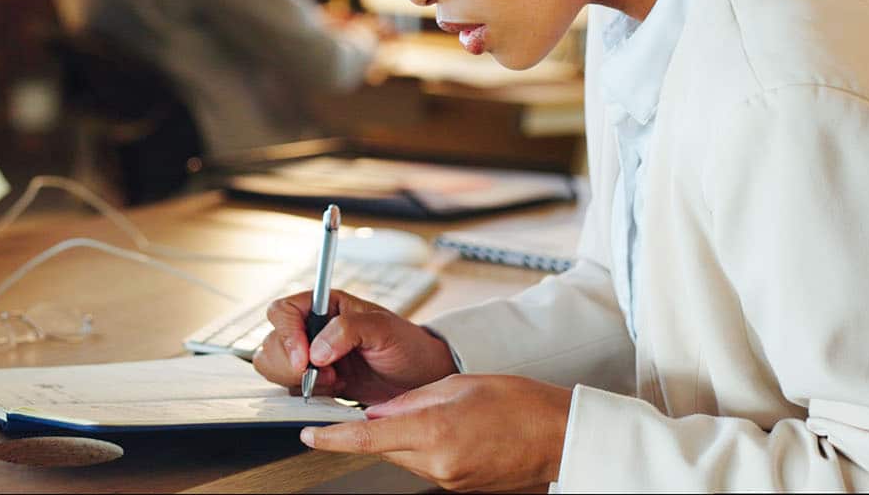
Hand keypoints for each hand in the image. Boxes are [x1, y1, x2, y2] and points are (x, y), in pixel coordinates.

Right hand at [251, 289, 456, 404]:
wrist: (421, 378)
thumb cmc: (407, 344)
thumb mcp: (383, 329)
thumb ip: (347, 330)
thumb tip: (315, 350)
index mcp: (325, 305)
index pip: (284, 311)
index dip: (287, 334)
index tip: (305, 358)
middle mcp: (313, 328)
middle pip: (272, 342)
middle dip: (291, 364)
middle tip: (324, 375)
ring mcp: (312, 357)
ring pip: (275, 367)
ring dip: (297, 381)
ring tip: (333, 382)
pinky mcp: (317, 382)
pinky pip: (291, 389)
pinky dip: (306, 395)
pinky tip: (335, 391)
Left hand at [299, 374, 573, 492]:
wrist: (558, 435)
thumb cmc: (520, 403)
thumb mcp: (459, 384)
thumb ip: (412, 399)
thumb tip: (381, 411)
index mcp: (434, 432)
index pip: (367, 439)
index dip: (332, 438)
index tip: (309, 434)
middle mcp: (438, 464)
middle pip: (386, 448)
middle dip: (380, 429)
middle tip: (396, 405)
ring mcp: (449, 481)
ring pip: (406, 457)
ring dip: (407, 437)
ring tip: (439, 414)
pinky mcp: (460, 489)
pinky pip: (429, 466)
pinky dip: (428, 448)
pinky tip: (451, 430)